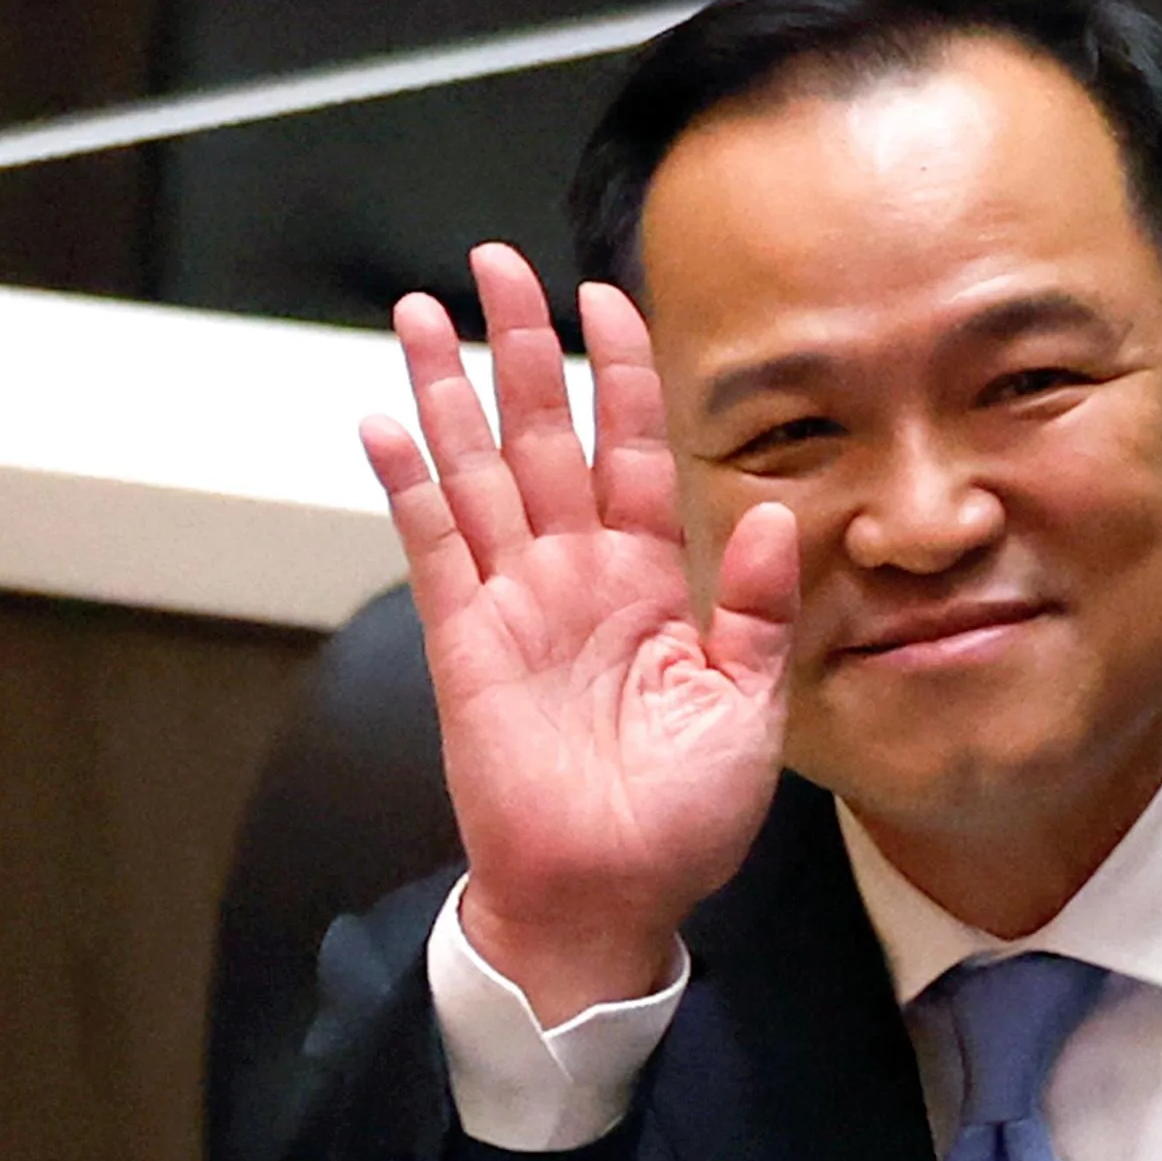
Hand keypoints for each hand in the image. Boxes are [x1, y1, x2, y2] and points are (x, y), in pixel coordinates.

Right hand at [360, 244, 798, 1023]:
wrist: (610, 897)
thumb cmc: (685, 816)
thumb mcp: (749, 707)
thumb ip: (760, 610)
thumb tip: (778, 516)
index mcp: (652, 582)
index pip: (634, 451)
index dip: (621, 373)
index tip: (604, 294)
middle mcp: (578, 575)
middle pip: (545, 436)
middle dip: (521, 348)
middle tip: (495, 263)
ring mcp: (514, 602)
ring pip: (477, 472)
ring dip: (449, 393)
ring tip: (422, 311)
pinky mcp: (463, 643)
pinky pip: (430, 548)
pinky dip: (406, 486)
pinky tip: (384, 422)